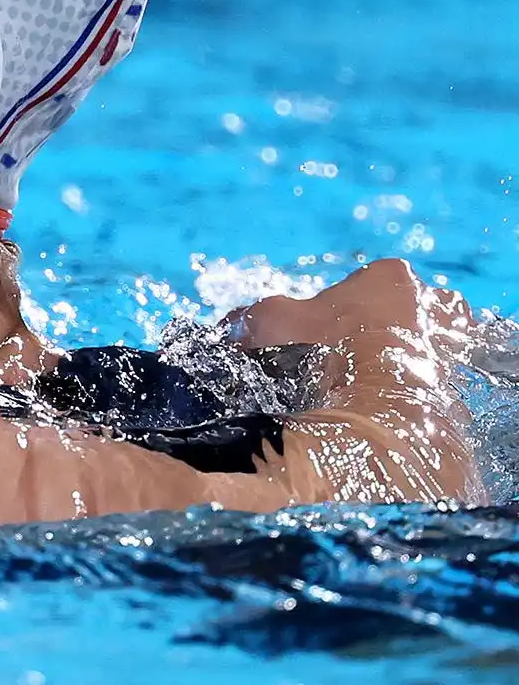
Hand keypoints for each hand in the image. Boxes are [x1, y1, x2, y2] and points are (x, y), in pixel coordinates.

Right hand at [230, 259, 482, 502]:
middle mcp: (430, 299)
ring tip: (365, 385)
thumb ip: (254, 318)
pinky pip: (429, 375)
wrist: (382, 414)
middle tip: (343, 359)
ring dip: (394, 356)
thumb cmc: (330, 354)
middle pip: (393, 309)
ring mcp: (450, 339)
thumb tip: (230, 326)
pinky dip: (411, 385)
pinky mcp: (460, 376)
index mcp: (390, 275)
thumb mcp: (276, 324)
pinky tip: (388, 402)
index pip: (361, 283)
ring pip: (414, 341)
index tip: (320, 337)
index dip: (334, 310)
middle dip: (372, 328)